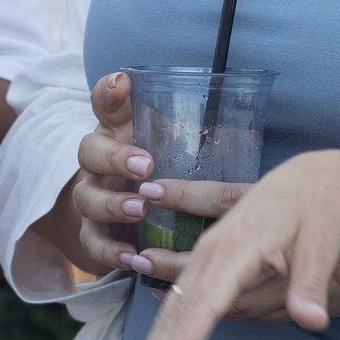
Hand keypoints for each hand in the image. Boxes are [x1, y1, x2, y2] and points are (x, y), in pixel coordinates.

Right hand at [52, 71, 256, 285]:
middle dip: (115, 157)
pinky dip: (109, 249)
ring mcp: (91, 196)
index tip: (123, 82)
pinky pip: (93, 241)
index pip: (106, 102)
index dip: (109, 91)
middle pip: (90, 150)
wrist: (128, 219)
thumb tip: (251, 136)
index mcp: (119, 131)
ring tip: (141, 210)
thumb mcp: (178, 151)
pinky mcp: (92, 232)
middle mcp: (99, 161)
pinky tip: (131, 256)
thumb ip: (202, 140)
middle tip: (145, 165)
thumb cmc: (161, 173)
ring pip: (88, 198)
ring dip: (113, 204)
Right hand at [127, 151, 339, 339]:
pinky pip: (181, 300)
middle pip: (179, 311)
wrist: (313, 178)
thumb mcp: (323, 244)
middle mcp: (213, 251)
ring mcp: (207, 254)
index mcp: (239, 247)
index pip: (207, 303)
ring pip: (173, 308)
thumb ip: (311, 284)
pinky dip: (165, 330)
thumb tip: (312, 323)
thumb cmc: (320, 211)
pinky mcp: (208, 259)